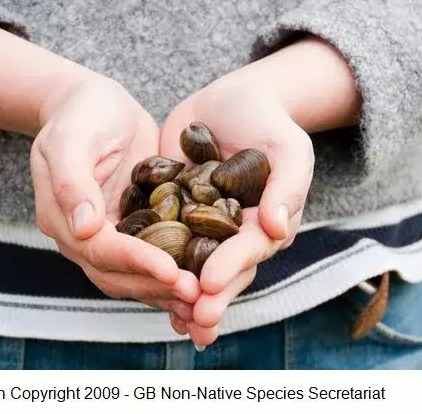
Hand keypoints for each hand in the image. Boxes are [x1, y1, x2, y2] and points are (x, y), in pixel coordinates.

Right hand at [30, 76, 200, 319]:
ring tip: (205, 298)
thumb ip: (72, 180)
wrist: (94, 104)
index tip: (171, 270)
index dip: (136, 262)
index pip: (100, 250)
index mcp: (61, 218)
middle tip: (198, 294)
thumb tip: (84, 228)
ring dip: (167, 292)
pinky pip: (151, 261)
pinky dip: (173, 277)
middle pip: (116, 275)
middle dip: (157, 286)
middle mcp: (81, 237)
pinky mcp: (132, 231)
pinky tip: (205, 285)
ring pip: (134, 277)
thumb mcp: (70, 136)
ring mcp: (107, 238)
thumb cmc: (82, 112)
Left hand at [160, 84, 314, 347]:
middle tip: (193, 318)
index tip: (210, 283)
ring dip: (181, 294)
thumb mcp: (287, 146)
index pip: (248, 250)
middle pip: (222, 272)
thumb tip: (277, 227)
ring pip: (191, 268)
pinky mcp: (171, 216)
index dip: (230, 267)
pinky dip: (150, 265)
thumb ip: (288, 184)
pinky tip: (134, 282)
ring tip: (173, 320)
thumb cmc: (266, 121)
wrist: (229, 101)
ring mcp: (201, 229)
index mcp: (265, 224)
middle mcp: (233, 236)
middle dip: (208, 298)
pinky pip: (160, 245)